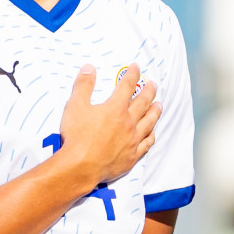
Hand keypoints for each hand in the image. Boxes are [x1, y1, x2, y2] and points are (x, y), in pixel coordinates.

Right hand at [57, 63, 160, 187]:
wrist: (81, 166)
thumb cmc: (77, 137)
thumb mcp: (75, 106)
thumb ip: (83, 86)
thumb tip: (89, 68)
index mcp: (115, 109)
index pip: (127, 86)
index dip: (132, 75)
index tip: (136, 67)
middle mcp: (128, 123)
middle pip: (143, 103)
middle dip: (149, 91)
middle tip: (153, 84)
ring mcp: (132, 140)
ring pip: (149, 122)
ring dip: (155, 112)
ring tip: (159, 105)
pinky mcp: (132, 156)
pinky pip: (147, 144)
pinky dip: (151, 136)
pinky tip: (152, 133)